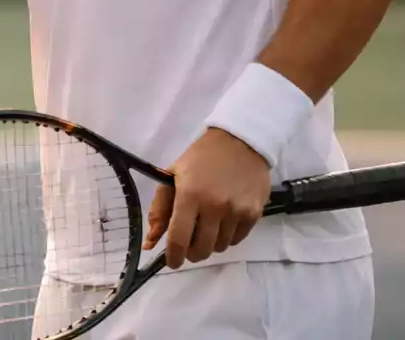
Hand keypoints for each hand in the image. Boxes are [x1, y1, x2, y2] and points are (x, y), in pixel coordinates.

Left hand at [144, 128, 272, 268]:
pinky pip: (237, 240)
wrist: (240, 142)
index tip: (171, 262)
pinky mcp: (254, 214)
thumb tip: (150, 242)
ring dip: (210, 243)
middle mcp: (214, 206)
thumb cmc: (200, 159)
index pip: (179, 238)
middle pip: (201, 249)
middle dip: (191, 252)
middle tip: (189, 243)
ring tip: (207, 226)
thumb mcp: (172, 176)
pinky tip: (223, 221)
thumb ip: (160, 210)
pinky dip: (227, 237)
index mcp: (189, 195)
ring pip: (219, 247)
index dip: (173, 257)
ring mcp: (237, 211)